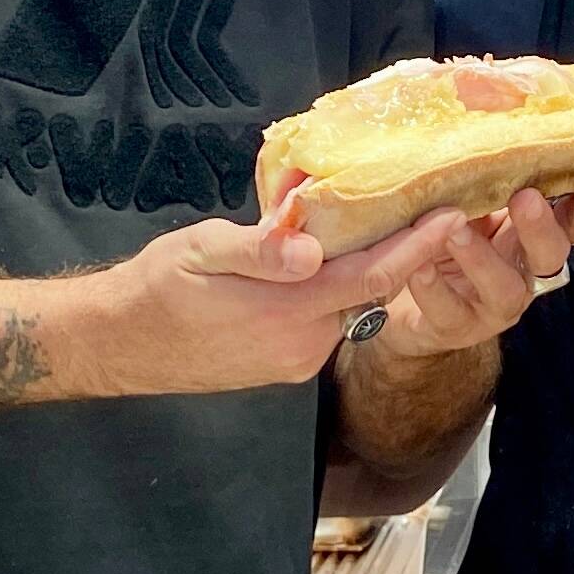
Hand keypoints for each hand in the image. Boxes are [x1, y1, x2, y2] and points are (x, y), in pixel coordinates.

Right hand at [91, 192, 458, 394]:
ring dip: (359, 272)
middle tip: (426, 206)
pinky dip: (332, 292)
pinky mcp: (283, 366)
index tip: (454, 215)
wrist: (120, 344)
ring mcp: (294, 361)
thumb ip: (259, 251)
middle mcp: (303, 345)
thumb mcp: (201, 251)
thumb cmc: (157, 287)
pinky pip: (322, 322)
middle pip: (366, 293)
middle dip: (399, 253)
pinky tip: (320, 263)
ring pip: (344, 308)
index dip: (418, 247)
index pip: (373, 277)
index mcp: (288, 311)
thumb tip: (310, 250)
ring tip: (373, 223)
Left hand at [357, 180, 573, 359]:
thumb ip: (482, 170)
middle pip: (551, 254)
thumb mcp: (464, 199)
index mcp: (531, 235)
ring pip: (504, 289)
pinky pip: (449, 311)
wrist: (396, 298)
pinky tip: (418, 266)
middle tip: (526, 197)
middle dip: (542, 226)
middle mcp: (523, 271)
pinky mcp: (455, 328)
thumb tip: (487, 97)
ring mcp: (493, 305)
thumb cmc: (438, 232)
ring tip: (455, 230)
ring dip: (483, 259)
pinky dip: (433, 287)